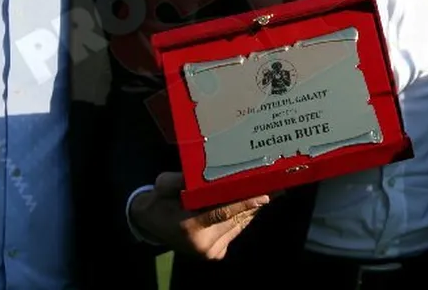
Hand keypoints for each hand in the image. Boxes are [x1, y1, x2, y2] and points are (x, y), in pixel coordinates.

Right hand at [129, 172, 270, 259]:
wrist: (151, 225)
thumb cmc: (159, 202)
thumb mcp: (162, 186)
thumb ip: (176, 180)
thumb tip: (198, 173)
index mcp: (188, 226)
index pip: (222, 213)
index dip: (244, 203)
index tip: (264, 195)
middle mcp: (202, 243)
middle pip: (236, 218)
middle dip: (255, 201)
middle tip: (275, 184)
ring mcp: (210, 252)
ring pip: (239, 225)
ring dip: (253, 208)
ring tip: (273, 191)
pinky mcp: (216, 254)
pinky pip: (236, 231)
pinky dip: (244, 217)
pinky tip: (255, 203)